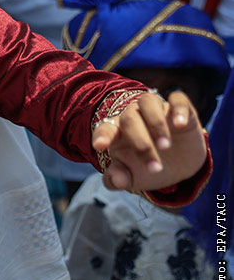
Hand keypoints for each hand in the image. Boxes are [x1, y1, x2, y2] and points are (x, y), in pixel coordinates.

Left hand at [93, 91, 208, 192]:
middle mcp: (134, 116)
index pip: (105, 128)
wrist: (180, 165)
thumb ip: (118, 179)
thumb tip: (116, 181)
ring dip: (156, 123)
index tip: (99, 146)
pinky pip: (178, 99)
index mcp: (118, 131)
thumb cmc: (148, 168)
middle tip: (154, 167)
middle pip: (129, 119)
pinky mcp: (179, 108)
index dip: (102, 135)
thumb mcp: (133, 178)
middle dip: (141, 144)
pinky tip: (181, 125)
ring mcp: (156, 109)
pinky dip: (179, 109)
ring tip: (165, 146)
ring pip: (148, 102)